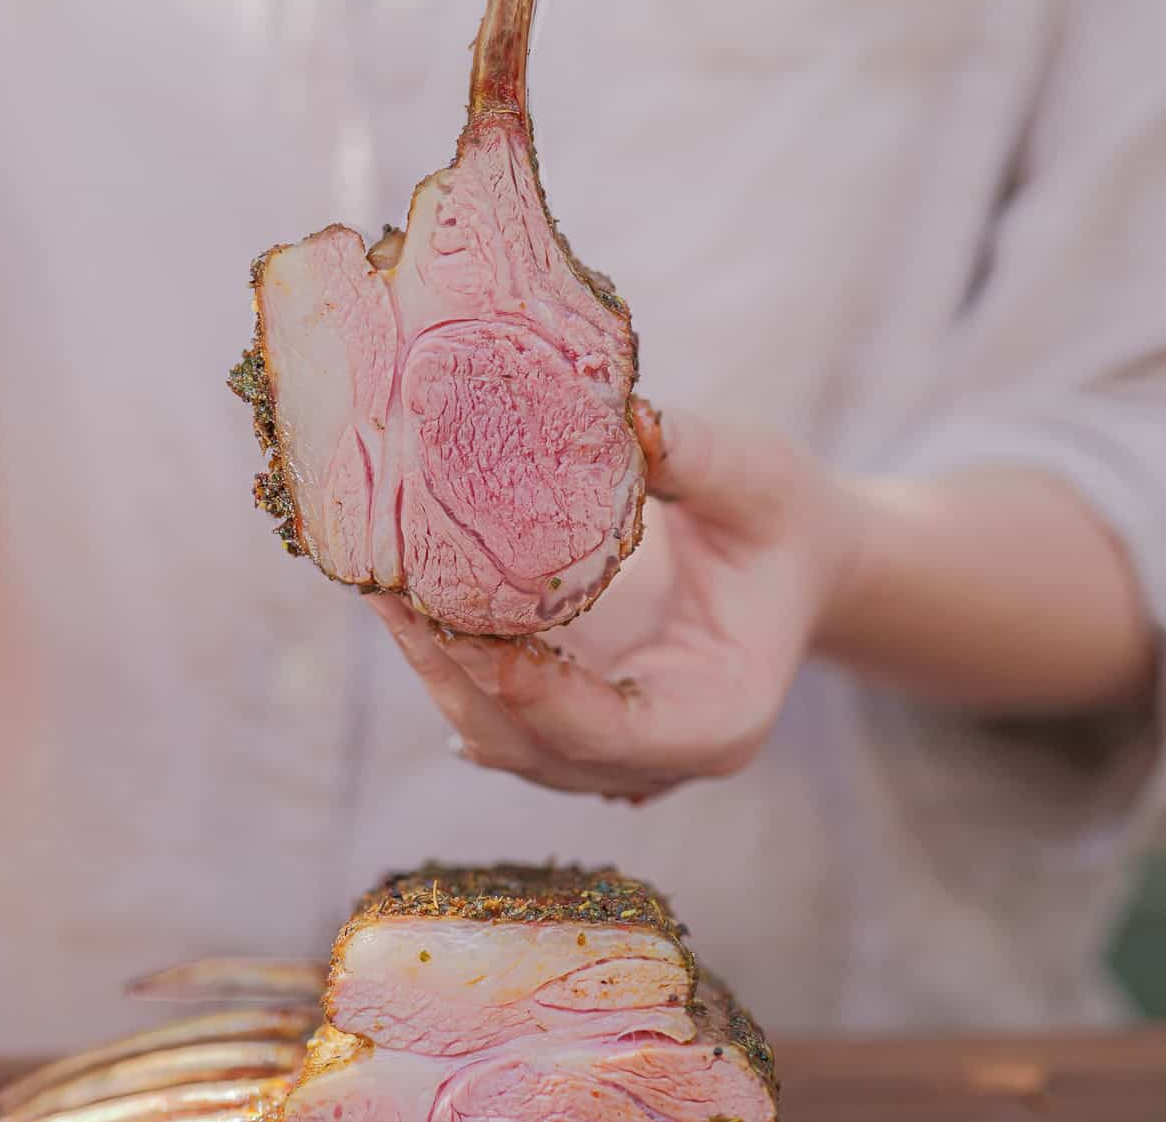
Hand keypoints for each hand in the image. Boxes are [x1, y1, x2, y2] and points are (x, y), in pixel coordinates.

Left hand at [370, 408, 861, 798]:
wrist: (791, 559)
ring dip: (437, 670)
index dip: (529, 689)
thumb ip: (692, 455)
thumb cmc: (781, 519)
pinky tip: (406, 604)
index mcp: (720, 715)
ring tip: (382, 589)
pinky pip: (497, 713)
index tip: (460, 620)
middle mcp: (661, 755)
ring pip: (501, 740)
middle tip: (388, 588)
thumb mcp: (757, 475)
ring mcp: (612, 748)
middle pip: (534, 747)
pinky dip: (451, 665)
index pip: (610, 732)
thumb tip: (619, 417)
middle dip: (453, 673)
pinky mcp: (574, 718)